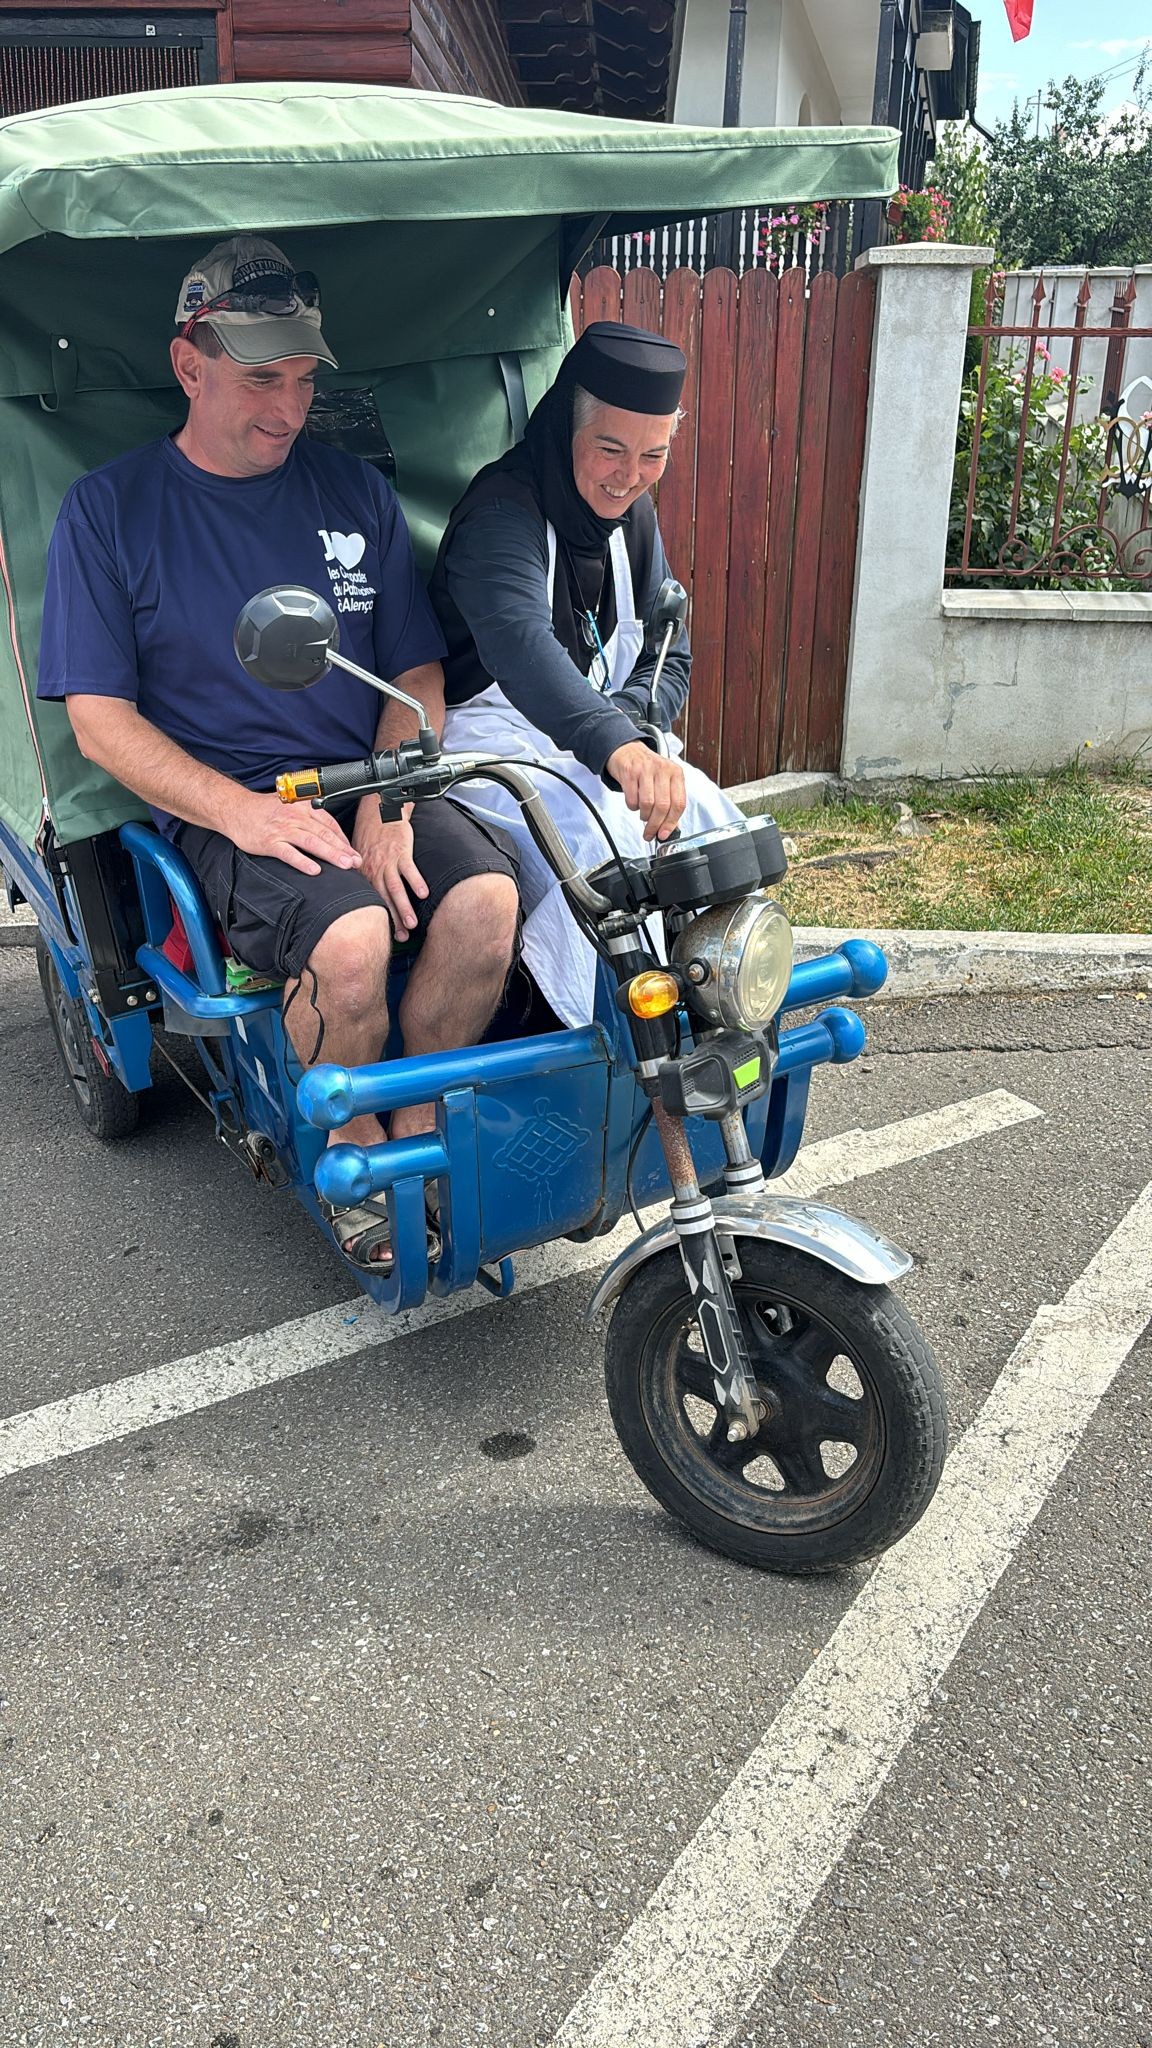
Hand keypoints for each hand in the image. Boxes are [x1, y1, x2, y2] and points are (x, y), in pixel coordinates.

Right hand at [227, 790, 363, 877]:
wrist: (235, 809)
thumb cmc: (264, 810)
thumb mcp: (290, 805)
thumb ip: (309, 816)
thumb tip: (330, 832)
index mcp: (303, 807)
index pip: (330, 824)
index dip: (344, 840)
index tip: (354, 853)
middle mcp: (295, 817)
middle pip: (325, 834)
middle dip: (343, 850)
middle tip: (357, 862)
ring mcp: (283, 829)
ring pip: (312, 843)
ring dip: (331, 855)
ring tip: (345, 866)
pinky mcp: (270, 842)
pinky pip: (289, 853)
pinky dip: (303, 862)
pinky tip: (314, 871)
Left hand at [353, 802, 428, 936]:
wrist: (379, 809)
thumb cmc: (371, 832)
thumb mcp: (359, 854)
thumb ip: (364, 874)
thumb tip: (365, 893)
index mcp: (365, 872)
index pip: (372, 900)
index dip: (380, 917)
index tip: (388, 934)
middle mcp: (375, 869)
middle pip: (384, 899)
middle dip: (393, 920)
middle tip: (401, 937)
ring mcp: (388, 861)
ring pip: (395, 888)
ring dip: (404, 907)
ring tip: (412, 924)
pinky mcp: (401, 851)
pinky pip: (409, 869)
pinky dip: (416, 882)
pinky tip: (423, 894)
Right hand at [605, 740, 685, 840]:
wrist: (627, 750)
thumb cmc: (648, 769)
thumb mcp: (665, 781)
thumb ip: (670, 802)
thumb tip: (671, 829)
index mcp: (676, 773)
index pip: (679, 803)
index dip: (671, 823)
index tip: (664, 834)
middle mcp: (663, 769)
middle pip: (663, 806)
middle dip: (655, 824)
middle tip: (650, 833)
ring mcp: (645, 769)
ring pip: (647, 804)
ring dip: (644, 816)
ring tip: (643, 815)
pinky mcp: (629, 772)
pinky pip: (632, 799)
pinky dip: (632, 807)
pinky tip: (634, 803)